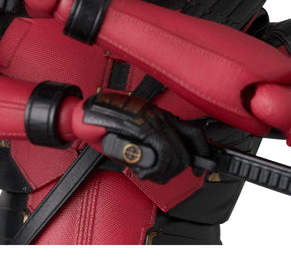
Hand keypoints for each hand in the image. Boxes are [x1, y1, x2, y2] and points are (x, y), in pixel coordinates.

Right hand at [72, 92, 208, 183]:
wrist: (87, 116)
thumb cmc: (105, 125)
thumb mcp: (134, 134)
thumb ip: (151, 143)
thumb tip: (165, 161)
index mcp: (160, 115)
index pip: (194, 133)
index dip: (202, 153)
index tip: (199, 167)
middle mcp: (159, 116)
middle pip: (185, 150)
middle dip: (175, 170)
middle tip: (158, 175)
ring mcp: (151, 120)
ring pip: (175, 154)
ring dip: (162, 172)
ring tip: (146, 172)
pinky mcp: (141, 127)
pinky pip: (160, 153)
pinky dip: (152, 169)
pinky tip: (139, 169)